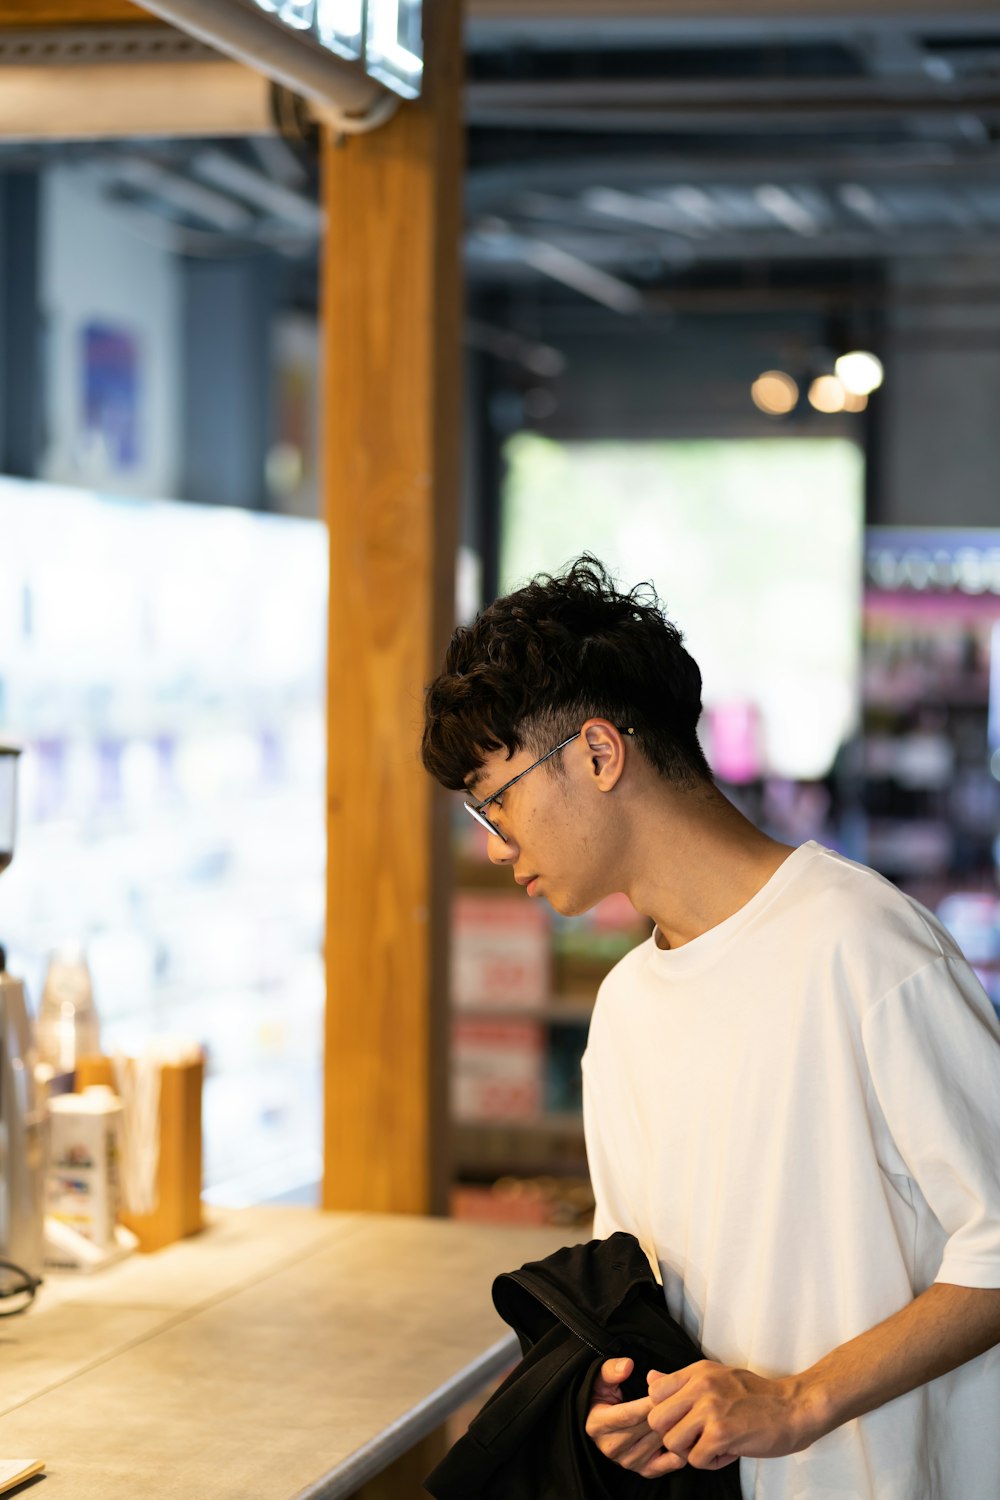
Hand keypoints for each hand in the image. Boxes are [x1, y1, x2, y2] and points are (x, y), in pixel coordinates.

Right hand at [585, 1356, 686, 1478]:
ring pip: (657, 1444)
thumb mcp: (600, 1378)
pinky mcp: (642, 1470)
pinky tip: (686, 1435)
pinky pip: (665, 1465)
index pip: (628, 1414)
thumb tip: (627, 1366)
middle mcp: (610, 1447)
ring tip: (688, 1413)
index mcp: (597, 1425)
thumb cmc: (604, 1396)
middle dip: (665, 1413)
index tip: (666, 1391)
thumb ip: (611, 1370)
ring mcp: (627, 1461)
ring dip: (673, 1429)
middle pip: (645, 1429)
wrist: (601, 1420)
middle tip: (684, 1399)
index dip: (648, 1403)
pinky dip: (678, 1452)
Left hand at [647, 1360, 823, 1469]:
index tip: (684, 1420)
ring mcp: (710, 1409)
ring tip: (713, 1445)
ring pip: (673, 1442)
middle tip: (696, 1437)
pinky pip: (696, 1459)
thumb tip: (650, 1379)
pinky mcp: (722, 1433)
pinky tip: (728, 1451)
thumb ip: (682, 1381)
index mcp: (698, 1371)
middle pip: (656, 1419)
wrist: (794, 1408)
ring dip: (691, 1451)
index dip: (665, 1413)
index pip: (654, 1392)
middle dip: (673, 1435)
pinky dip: (711, 1462)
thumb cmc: (757, 1396)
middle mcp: (700, 1386)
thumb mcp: (717, 1377)